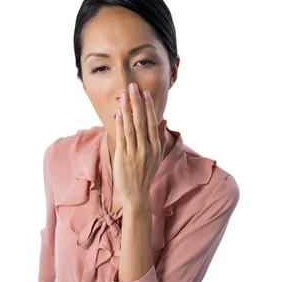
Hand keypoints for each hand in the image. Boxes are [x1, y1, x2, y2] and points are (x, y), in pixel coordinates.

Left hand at [114, 83, 166, 207]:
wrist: (137, 195)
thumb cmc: (146, 174)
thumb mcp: (157, 156)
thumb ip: (159, 137)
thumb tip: (164, 120)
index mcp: (156, 147)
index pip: (151, 122)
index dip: (148, 106)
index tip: (144, 93)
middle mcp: (146, 148)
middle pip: (141, 121)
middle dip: (136, 102)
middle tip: (132, 87)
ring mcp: (135, 153)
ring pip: (130, 127)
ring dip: (127, 110)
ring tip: (123, 96)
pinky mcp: (123, 157)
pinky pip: (121, 137)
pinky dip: (119, 124)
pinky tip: (118, 113)